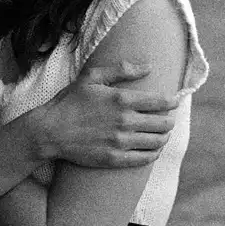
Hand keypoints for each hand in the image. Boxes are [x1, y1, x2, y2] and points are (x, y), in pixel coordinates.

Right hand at [32, 62, 178, 167]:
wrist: (50, 131)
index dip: (172, 101)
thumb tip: (148, 66)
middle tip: (168, 118)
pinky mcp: (115, 159)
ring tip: (162, 133)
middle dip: (170, 120)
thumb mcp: (91, 77)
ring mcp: (121, 142)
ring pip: (157, 141)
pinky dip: (154, 153)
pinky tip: (153, 149)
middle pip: (163, 123)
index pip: (160, 102)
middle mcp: (125, 122)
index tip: (174, 101)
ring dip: (164, 137)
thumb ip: (121, 69)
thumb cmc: (69, 101)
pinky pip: (145, 159)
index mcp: (122, 100)